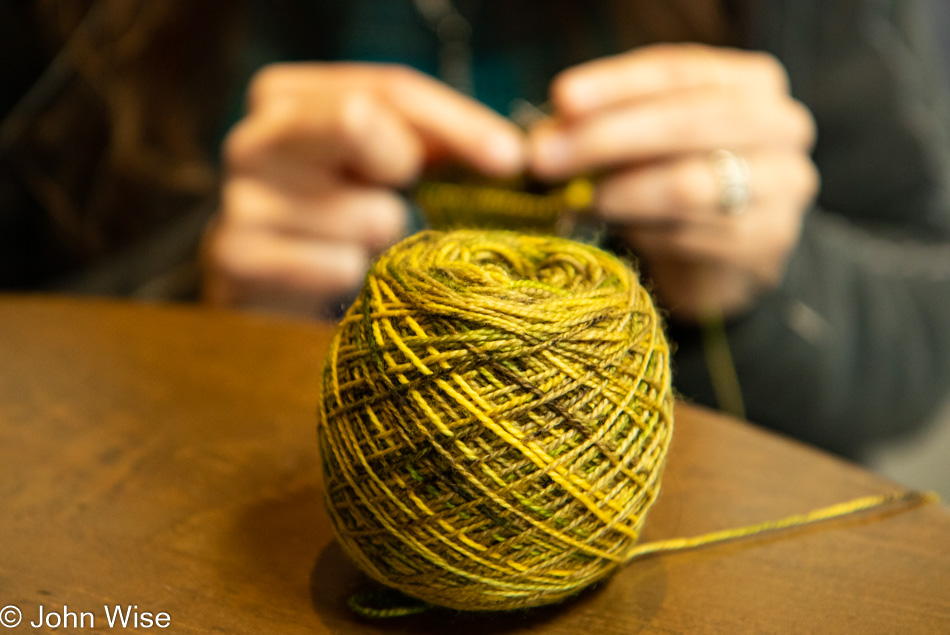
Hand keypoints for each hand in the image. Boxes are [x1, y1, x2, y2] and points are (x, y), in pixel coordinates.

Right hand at [203, 63, 525, 316]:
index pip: (389, 90)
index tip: (511, 159)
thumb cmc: (339, 214)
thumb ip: (438, 143)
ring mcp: (238, 198)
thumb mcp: (384, 163)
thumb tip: (513, 156)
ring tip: (353, 245)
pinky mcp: (237, 259)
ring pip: (369, 214)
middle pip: (360, 120)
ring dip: (382, 241)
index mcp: (287, 95)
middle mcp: (253, 136)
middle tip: (403, 198)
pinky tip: (332, 275)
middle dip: (404, 167)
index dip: (459, 123)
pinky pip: (342, 266)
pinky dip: (355, 278)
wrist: (267, 285)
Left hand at [529, 44, 818, 319]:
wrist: (722, 257)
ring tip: (575, 200)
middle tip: (545, 159)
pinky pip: (693, 235)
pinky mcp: (768, 242)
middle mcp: (781, 124)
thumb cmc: (673, 181)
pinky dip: (643, 232)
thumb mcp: (639, 143)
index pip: (678, 71)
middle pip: (685, 122)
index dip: (615, 85)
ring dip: (620, 193)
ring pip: (689, 184)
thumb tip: (541, 138)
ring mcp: (783, 185)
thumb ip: (598, 128)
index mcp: (751, 82)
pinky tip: (612, 232)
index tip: (561, 99)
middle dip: (606, 139)